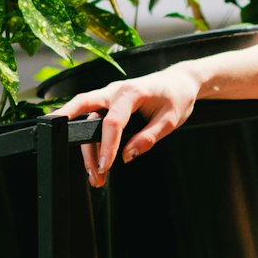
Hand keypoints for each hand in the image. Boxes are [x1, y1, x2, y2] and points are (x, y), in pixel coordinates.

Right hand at [55, 64, 200, 186]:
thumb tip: (127, 156)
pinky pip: (92, 119)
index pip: (113, 121)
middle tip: (90, 170)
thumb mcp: (170, 120)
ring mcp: (109, 94)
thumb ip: (148, 138)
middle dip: (78, 139)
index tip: (105, 168)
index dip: (107, 146)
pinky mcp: (108, 102)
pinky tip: (96, 160)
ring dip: (87, 147)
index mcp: (132, 91)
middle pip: (84, 108)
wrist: (179, 81)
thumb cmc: (176, 96)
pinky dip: (91, 140)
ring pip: (86, 118)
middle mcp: (115, 90)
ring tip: (95, 175)